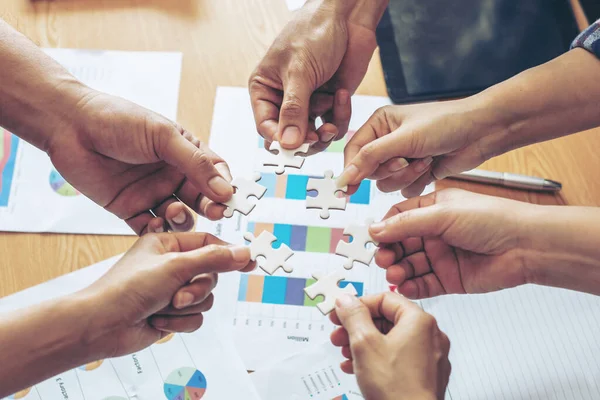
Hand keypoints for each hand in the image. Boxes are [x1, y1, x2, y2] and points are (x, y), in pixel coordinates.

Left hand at [47, 90, 234, 234]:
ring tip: (174, 212)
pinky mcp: (129, 208)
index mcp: (184, 152)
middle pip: (201, 198)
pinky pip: (149, 227)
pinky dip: (157, 231)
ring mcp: (151, 192)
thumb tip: (225, 190)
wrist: (70, 126)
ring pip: (179, 216)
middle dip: (210, 207)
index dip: (225, 187)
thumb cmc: (119, 120)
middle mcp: (171, 174)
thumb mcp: (164, 136)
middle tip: (215, 213)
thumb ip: (196, 164)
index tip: (231, 200)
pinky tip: (156, 225)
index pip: (214, 173)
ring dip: (182, 219)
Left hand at [80, 232, 254, 357]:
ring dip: (187, 306)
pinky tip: (159, 320)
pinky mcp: (171, 313)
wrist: (102, 325)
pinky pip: (195, 317)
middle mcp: (171, 265)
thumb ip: (214, 259)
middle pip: (210, 274)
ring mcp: (171, 290)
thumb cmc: (128, 288)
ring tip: (165, 307)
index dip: (229, 253)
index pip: (208, 243)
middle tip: (180, 295)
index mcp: (168, 243)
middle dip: (197, 288)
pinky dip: (179, 322)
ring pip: (204, 298)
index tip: (249, 262)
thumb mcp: (176, 266)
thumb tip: (244, 253)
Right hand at [249, 0, 386, 152]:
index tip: (295, 146)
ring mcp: (309, 102)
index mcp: (265, 89)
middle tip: (318, 134)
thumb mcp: (299, 72)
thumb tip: (287, 143)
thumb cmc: (313, 33)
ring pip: (314, 135)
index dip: (279, 139)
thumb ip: (294, 110)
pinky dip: (340, 113)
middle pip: (291, 136)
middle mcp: (284, 99)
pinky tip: (341, 92)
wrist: (346, 18)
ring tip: (331, 102)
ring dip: (325, 125)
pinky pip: (334, 123)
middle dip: (306, 136)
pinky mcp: (330, 103)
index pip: (266, 126)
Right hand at [330, 292, 450, 399]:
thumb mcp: (364, 344)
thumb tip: (346, 300)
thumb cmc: (397, 389)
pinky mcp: (426, 376)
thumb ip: (353, 316)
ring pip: (391, 340)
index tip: (342, 312)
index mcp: (419, 321)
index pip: (385, 299)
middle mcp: (430, 336)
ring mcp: (430, 357)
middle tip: (339, 334)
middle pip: (388, 320)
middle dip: (358, 327)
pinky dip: (378, 359)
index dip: (359, 304)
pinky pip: (399, 358)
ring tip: (346, 354)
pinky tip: (358, 368)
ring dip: (364, 344)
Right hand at [337, 99, 505, 196]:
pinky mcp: (418, 171)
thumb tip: (344, 176)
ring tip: (425, 161)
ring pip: (387, 183)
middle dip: (390, 169)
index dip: (351, 170)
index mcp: (380, 124)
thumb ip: (370, 158)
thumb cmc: (446, 123)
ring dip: (406, 176)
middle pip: (370, 170)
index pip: (353, 151)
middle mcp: (389, 141)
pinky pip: (405, 189)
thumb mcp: (403, 139)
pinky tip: (432, 167)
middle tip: (406, 159)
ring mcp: (403, 157)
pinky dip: (418, 182)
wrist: (482, 131)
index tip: (347, 189)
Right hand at [368, 189, 533, 298]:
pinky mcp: (449, 279)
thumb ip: (406, 223)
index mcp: (433, 209)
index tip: (373, 237)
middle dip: (389, 251)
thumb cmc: (494, 220)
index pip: (398, 217)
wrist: (526, 246)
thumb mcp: (443, 214)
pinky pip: (423, 284)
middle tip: (383, 259)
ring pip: (410, 265)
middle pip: (400, 243)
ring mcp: (441, 256)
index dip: (384, 227)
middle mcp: (435, 232)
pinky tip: (406, 286)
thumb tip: (376, 228)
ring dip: (399, 270)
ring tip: (396, 273)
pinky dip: (412, 286)